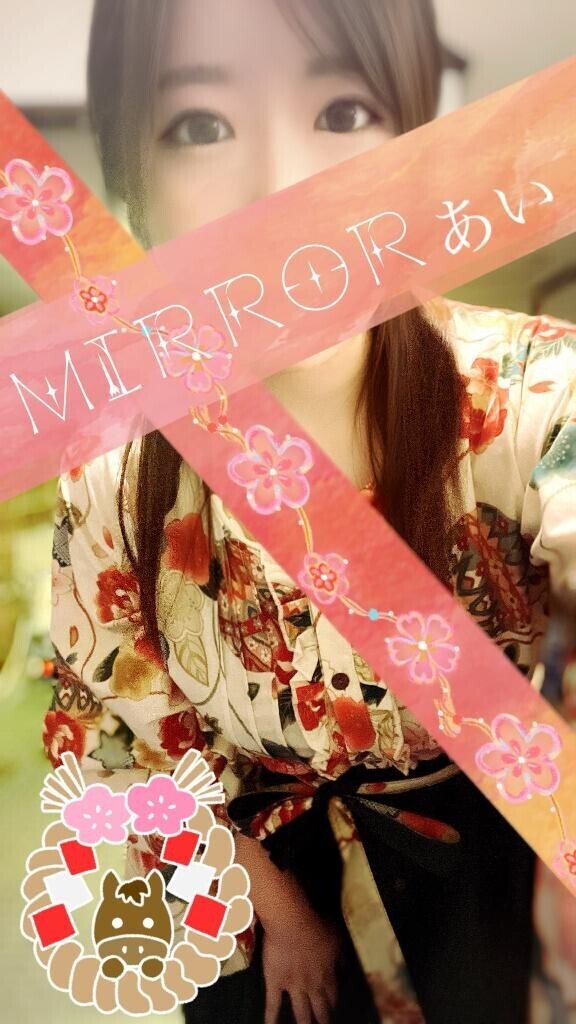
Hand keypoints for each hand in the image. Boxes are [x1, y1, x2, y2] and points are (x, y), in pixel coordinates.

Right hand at [261, 903, 344, 1023]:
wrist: (293, 924)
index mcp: (328, 975)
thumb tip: (345, 969)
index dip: (333, 1004)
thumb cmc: (316, 926)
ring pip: (301, 1013)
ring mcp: (293, 987)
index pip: (333, 997)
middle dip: (323, 1020)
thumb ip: (340, 957)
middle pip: (320, 1010)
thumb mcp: (336, 939)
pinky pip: (272, 1004)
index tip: (333, 1010)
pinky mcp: (275, 983)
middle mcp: (313, 986)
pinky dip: (271, 1018)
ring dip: (304, 1023)